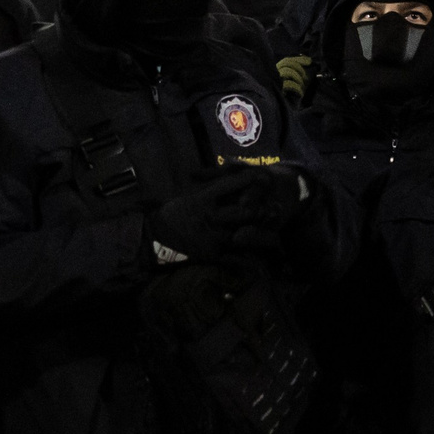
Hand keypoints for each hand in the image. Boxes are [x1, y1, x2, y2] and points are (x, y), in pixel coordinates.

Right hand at [145, 173, 269, 263]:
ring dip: (261, 236)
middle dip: (260, 211)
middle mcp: (211, 217)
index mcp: (204, 199)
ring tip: (277, 237)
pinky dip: (248, 262)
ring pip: (244, 237)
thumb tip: (225, 168)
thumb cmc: (172, 214)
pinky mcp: (212, 255)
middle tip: (277, 209)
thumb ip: (208, 186)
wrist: (156, 237)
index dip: (249, 180)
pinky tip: (260, 264)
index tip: (265, 175)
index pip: (230, 185)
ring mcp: (213, 237)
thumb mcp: (189, 196)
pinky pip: (234, 260)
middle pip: (243, 212)